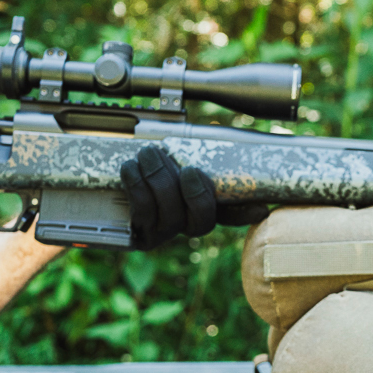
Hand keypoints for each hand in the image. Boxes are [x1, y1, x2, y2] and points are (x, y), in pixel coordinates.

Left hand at [121, 145, 268, 249]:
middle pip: (201, 220)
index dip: (248, 214)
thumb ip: (198, 150)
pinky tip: (130, 168)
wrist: (111, 183)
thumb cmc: (147, 162)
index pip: (234, 213)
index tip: (261, 209)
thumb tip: (218, 137)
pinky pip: (142, 214)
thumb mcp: (174, 154)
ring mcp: (164, 232)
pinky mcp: (140, 235)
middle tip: (185, 167)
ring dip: (160, 181)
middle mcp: (187, 223)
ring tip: (149, 155)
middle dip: (194, 192)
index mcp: (205, 204)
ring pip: (170, 216)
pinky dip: (136, 187)